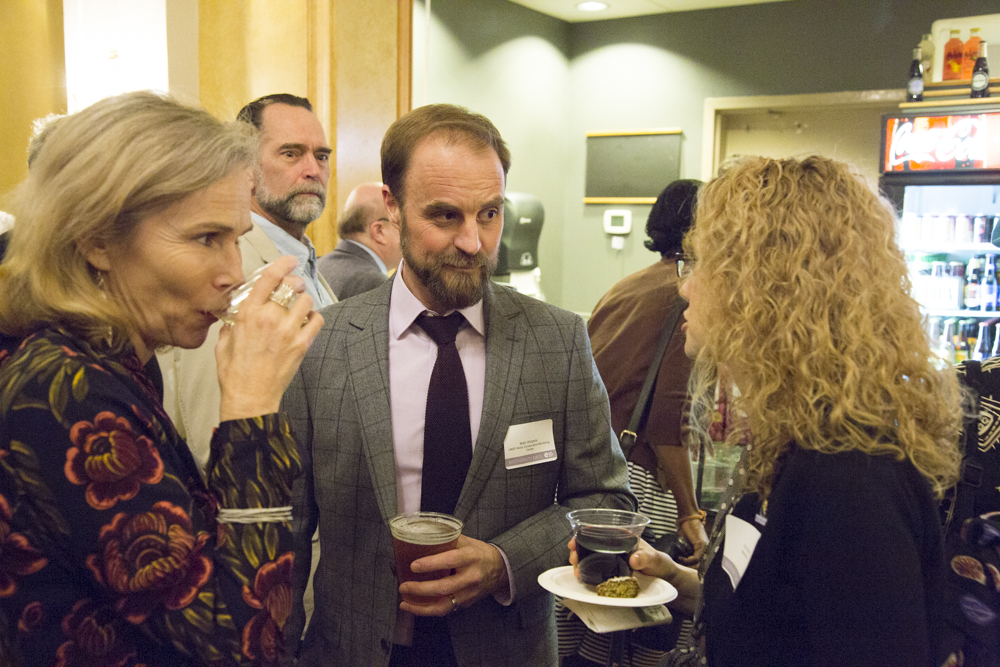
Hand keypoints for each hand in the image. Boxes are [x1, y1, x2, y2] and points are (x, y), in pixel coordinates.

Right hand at [216, 255, 322, 420]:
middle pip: (291, 286)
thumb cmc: (234, 375)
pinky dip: (315, 318)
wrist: (249, 399)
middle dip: (295, 283)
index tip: (289, 261)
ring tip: (300, 306)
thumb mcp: (222, 344)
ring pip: (306, 301)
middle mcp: (268, 319)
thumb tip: (233, 316)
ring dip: (305, 300)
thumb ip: (230, 325)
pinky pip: (317, 321)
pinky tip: (308, 322)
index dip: (282, 264)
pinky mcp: (301, 345)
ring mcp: (287, 332)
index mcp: (247, 315)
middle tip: (295, 287)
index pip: (268, 278)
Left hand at [399, 535, 508, 616]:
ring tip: (404, 603)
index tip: (414, 565)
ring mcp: (469, 593)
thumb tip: (422, 535)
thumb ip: (447, 539)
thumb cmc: (479, 553)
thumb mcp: (467, 541)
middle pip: (444, 588)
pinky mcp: (466, 604)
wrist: (500, 569)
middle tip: (404, 586)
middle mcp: (471, 577)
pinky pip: (446, 610)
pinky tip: (415, 607)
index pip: (450, 560)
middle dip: (421, 589)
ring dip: (422, 607)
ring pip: (444, 605)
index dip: (431, 564)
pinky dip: (428, 610)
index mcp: (471, 557)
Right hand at [568, 536, 674, 580]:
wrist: (668, 583)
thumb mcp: (657, 559)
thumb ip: (647, 558)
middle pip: (592, 543)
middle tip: (572, 556)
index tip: (574, 539)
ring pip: (592, 557)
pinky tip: (582, 577)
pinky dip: (588, 573)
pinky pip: (597, 571)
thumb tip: (634, 558)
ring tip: (575, 568)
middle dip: (578, 548)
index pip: (602, 530)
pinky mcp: (614, 574)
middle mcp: (616, 547)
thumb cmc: (663, 566)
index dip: (585, 532)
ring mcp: (614, 561)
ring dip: (581, 560)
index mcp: (624, 537)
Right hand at [678, 520, 708, 564]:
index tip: (682, 567)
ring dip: (687, 565)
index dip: (691, 567)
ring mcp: (705, 548)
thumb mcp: (686, 542)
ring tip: (680, 562)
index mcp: (703, 550)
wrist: (688, 518)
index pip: (699, 565)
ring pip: (698, 564)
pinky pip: (696, 558)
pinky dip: (687, 560)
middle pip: (700, 566)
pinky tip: (681, 557)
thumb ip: (686, 551)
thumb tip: (680, 561)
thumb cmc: (686, 528)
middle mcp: (706, 550)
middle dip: (689, 568)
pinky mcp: (702, 545)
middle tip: (680, 567)